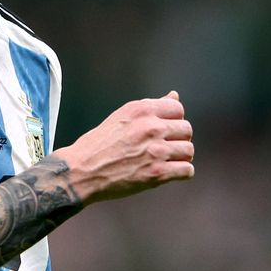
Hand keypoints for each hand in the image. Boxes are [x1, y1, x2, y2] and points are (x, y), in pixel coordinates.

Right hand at [52, 91, 194, 204]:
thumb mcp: (123, 116)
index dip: (174, 120)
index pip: (178, 109)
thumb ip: (151, 107)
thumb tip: (174, 95)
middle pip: (186, 129)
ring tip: (169, 160)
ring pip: (189, 150)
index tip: (165, 130)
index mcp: (142, 110)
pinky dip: (182, 173)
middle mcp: (151, 128)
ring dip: (182, 157)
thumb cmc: (99, 144)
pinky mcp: (156, 174)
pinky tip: (171, 172)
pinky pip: (187, 170)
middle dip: (179, 139)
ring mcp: (155, 151)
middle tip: (166, 147)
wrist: (81, 171)